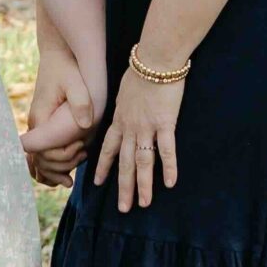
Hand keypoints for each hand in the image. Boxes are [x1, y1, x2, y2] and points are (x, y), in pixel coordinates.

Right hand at [22, 41, 97, 184]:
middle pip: (40, 160)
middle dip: (60, 166)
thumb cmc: (67, 67)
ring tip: (71, 177)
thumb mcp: (75, 81)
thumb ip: (80, 102)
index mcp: (41, 118)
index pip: (41, 151)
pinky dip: (50, 165)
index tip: (78, 151)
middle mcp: (37, 125)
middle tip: (82, 155)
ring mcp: (40, 125)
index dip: (59, 158)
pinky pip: (42, 152)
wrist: (59, 54)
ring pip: (38, 159)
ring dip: (53, 170)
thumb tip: (85, 126)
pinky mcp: (46, 124)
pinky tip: (62, 174)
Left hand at [94, 62, 182, 211]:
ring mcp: (147, 127)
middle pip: (125, 163)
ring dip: (142, 185)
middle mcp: (130, 127)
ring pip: (142, 162)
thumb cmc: (141, 68)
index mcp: (120, 119)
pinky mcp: (165, 123)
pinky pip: (166, 150)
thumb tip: (125, 108)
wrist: (154, 59)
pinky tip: (170, 183)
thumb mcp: (124, 89)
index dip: (102, 166)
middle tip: (123, 208)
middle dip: (123, 187)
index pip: (108, 148)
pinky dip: (168, 167)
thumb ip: (124, 104)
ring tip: (143, 204)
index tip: (96, 182)